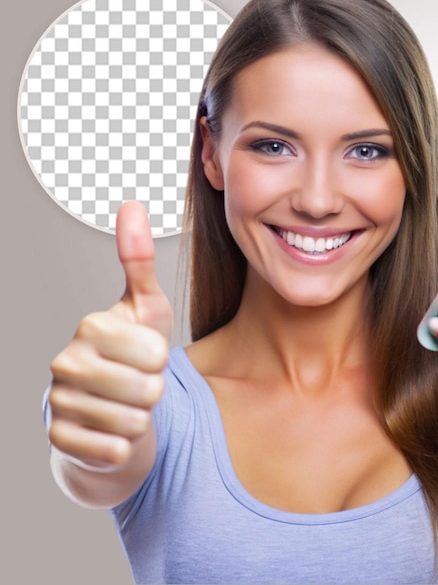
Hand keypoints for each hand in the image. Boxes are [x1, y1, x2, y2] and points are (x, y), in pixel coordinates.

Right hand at [48, 202, 171, 469]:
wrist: (107, 408)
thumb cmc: (133, 354)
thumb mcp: (146, 308)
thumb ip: (140, 261)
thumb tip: (132, 205)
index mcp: (90, 326)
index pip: (157, 351)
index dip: (162, 359)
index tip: (146, 356)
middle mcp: (65, 362)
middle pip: (148, 388)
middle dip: (155, 391)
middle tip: (139, 384)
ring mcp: (58, 403)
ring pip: (134, 421)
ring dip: (141, 417)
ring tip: (126, 404)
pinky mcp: (60, 441)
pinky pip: (117, 450)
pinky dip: (126, 445)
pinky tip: (112, 430)